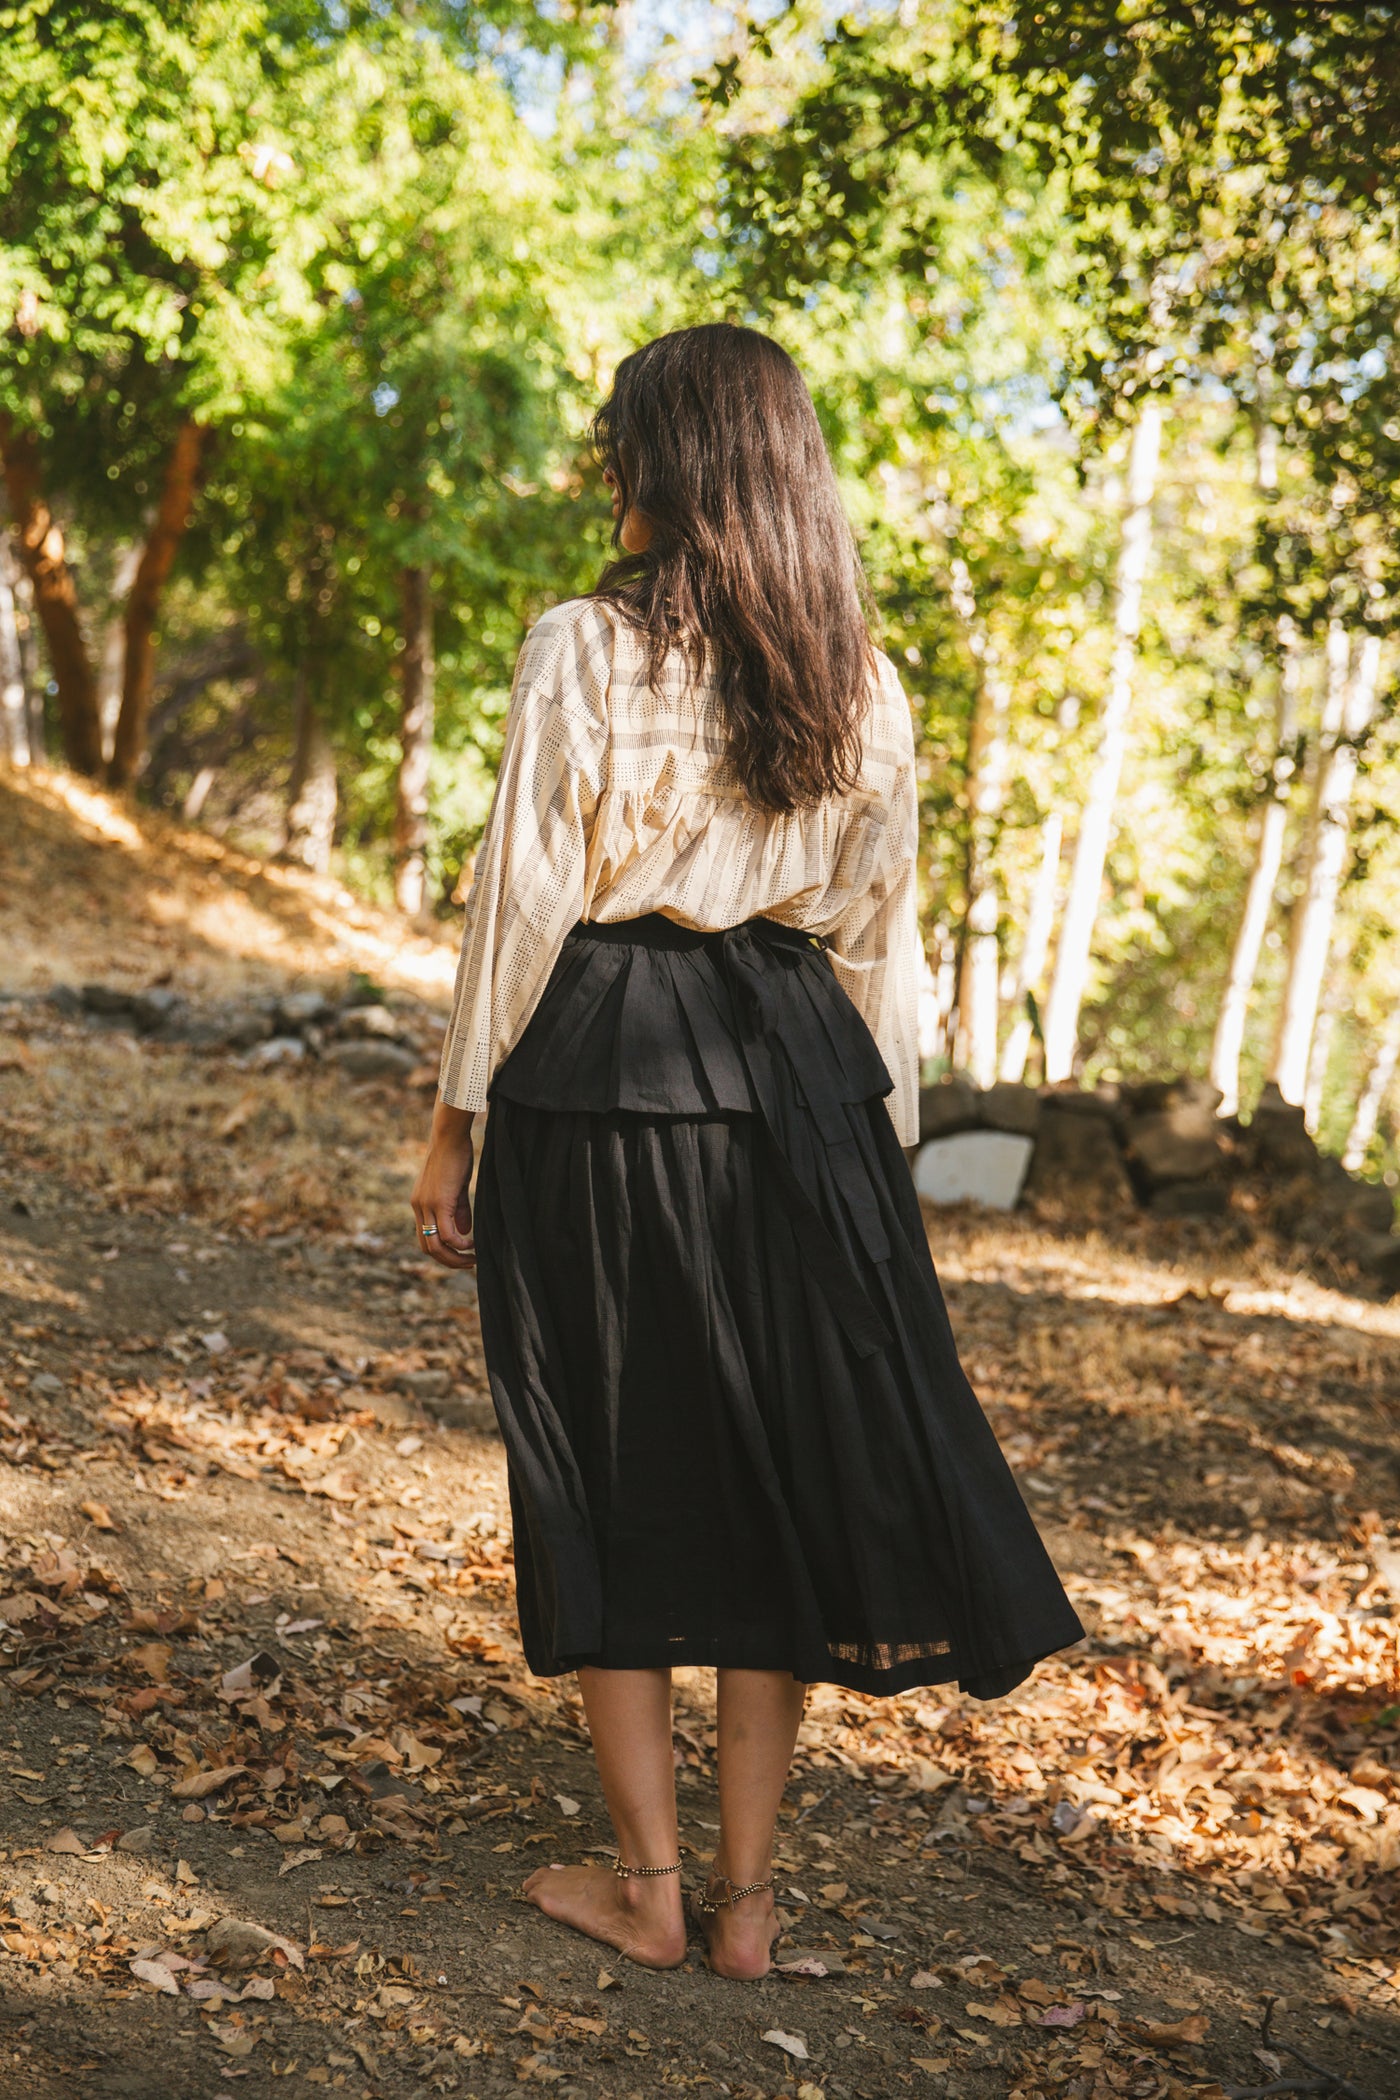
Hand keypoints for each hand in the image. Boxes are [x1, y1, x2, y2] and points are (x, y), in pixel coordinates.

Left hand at [410, 1099, 476, 1269]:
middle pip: (428, 1248)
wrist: (449, 1136)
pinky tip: (472, 1244)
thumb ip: (459, 1210)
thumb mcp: (456, 1187)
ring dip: (454, 1258)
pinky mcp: (439, 1202)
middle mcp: (419, 1208)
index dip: (443, 1253)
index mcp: (420, 1204)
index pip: (425, 1239)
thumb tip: (464, 1233)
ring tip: (473, 1259)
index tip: (462, 1255)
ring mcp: (427, 1206)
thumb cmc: (455, 1156)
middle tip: (469, 1264)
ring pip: (435, 1245)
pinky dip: (460, 1244)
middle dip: (449, 1261)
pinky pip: (447, 1234)